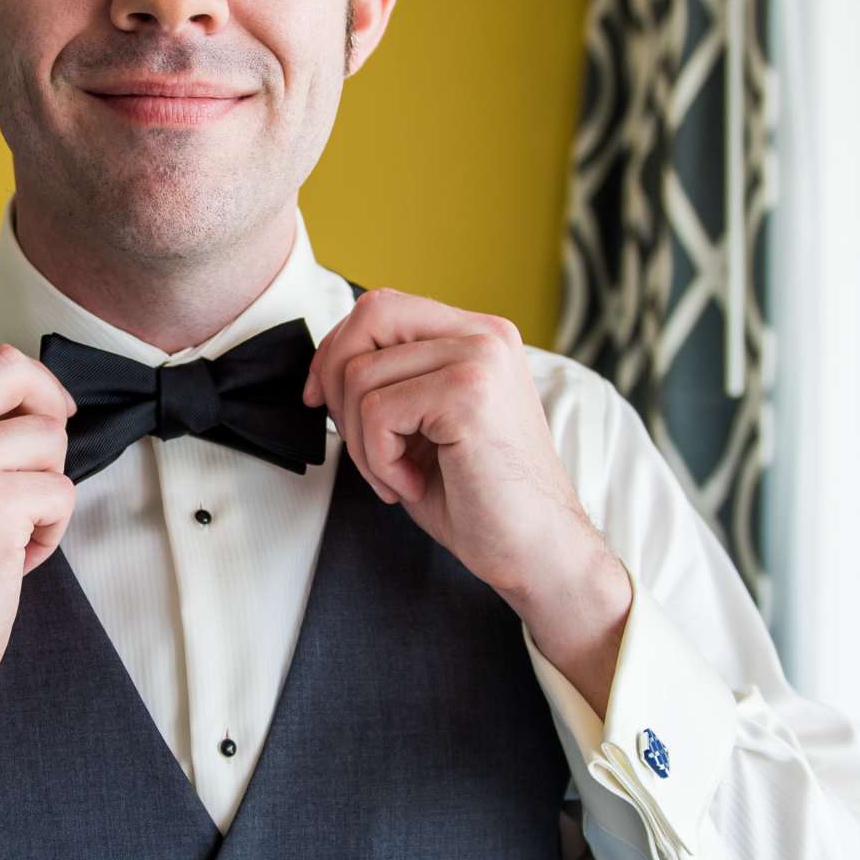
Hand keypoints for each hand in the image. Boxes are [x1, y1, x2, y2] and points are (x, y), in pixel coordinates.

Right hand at [0, 338, 77, 819]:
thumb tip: (25, 388)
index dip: (21, 383)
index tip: (33, 421)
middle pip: (10, 367)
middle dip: (47, 411)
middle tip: (42, 463)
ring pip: (47, 436)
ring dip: (49, 487)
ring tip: (14, 530)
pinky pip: (60, 490)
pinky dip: (52, 529)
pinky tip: (17, 556)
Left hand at [302, 288, 610, 618]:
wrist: (537, 551)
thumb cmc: (480, 500)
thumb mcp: (424, 427)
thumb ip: (388, 385)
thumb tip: (325, 372)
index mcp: (478, 337)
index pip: (383, 308)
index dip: (337, 349)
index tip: (321, 398)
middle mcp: (484, 336)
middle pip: (370, 317)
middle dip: (337, 384)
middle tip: (361, 446)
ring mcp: (480, 359)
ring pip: (362, 374)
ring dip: (362, 442)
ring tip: (399, 476)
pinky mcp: (468, 393)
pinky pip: (377, 412)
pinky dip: (379, 460)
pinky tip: (414, 484)